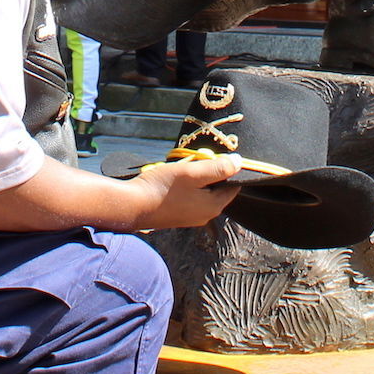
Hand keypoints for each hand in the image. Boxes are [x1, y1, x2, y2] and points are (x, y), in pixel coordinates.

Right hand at [127, 154, 241, 229]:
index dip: (228, 169)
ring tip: (181, 167)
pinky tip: (172, 177)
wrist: (133, 206)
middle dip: (208, 171)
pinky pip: (189, 196)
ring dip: (194, 177)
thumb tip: (240, 163)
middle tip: (194, 159)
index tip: (215, 155)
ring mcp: (190, 217)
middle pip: (216, 188)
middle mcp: (205, 215)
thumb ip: (218, 168)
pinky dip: (185, 185)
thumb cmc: (163, 188)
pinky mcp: (178, 215)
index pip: (233, 186)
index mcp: (213, 207)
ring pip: (202, 191)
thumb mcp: (192, 172)